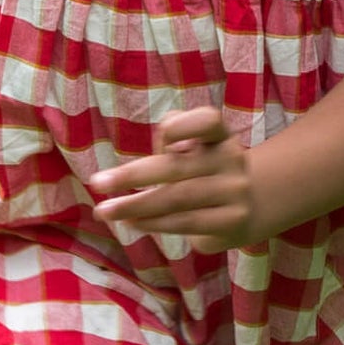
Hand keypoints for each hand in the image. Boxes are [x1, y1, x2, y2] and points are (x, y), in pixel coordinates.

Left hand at [87, 105, 263, 252]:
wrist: (245, 209)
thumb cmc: (201, 173)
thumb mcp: (191, 151)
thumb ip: (169, 143)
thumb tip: (140, 161)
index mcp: (221, 135)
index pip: (208, 121)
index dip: (186, 125)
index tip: (163, 133)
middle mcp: (233, 159)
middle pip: (178, 166)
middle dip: (133, 175)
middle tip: (98, 183)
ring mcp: (235, 191)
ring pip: (177, 198)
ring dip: (136, 205)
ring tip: (106, 211)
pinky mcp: (232, 221)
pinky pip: (186, 223)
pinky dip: (154, 224)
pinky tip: (132, 222)